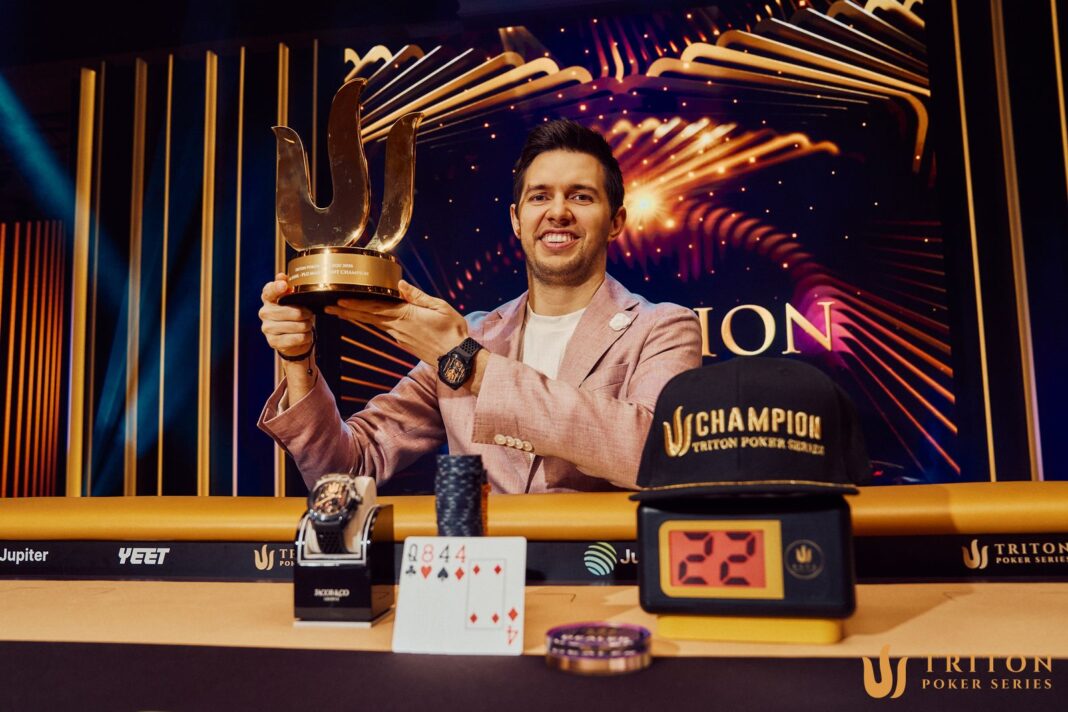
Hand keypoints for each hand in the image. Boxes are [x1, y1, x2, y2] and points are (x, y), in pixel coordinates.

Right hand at [259, 273, 314, 356]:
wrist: (292, 338)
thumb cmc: (293, 313)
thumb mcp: (293, 299)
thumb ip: (289, 286)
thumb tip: (282, 276)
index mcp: (268, 299)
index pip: (269, 291)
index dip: (276, 288)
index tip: (284, 286)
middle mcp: (264, 312)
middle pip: (288, 311)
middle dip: (304, 313)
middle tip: (309, 314)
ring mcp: (267, 328)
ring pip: (295, 325)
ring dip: (306, 325)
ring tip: (307, 324)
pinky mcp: (273, 342)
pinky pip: (296, 338)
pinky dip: (305, 337)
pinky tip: (305, 335)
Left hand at [324, 280, 467, 365]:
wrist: (456, 358)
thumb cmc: (452, 331)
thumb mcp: (440, 307)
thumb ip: (418, 295)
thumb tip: (400, 283)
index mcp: (406, 315)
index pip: (376, 307)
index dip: (356, 304)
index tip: (339, 300)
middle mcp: (398, 327)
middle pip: (368, 317)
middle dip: (347, 311)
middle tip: (328, 308)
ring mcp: (399, 336)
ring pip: (374, 323)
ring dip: (356, 317)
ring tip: (340, 311)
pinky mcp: (403, 342)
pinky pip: (384, 328)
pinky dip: (372, 321)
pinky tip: (366, 318)